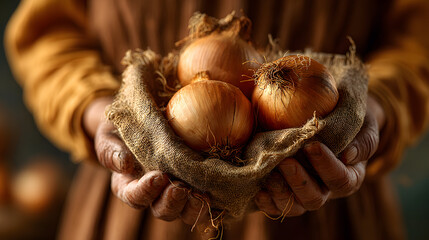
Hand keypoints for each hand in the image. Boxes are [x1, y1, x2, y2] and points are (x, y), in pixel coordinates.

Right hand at [83, 97, 210, 225]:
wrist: (142, 119)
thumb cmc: (120, 129)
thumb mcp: (109, 136)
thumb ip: (110, 151)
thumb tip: (125, 164)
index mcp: (129, 185)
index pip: (135, 197)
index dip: (146, 191)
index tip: (158, 176)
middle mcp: (154, 194)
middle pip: (162, 210)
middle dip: (172, 202)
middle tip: (180, 188)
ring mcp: (175, 192)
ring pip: (185, 211)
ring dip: (193, 206)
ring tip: (202, 194)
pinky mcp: (194, 186)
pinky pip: (204, 201)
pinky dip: (212, 201)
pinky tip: (219, 191)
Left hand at [255, 95, 384, 216]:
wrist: (327, 115)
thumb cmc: (347, 118)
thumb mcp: (363, 124)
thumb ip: (362, 140)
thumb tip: (348, 155)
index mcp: (349, 176)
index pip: (341, 179)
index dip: (326, 166)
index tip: (312, 146)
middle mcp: (326, 190)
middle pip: (315, 199)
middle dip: (299, 182)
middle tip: (285, 161)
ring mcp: (304, 193)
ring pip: (294, 207)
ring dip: (280, 194)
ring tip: (269, 176)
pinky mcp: (285, 192)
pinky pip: (276, 206)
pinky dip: (267, 202)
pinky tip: (258, 191)